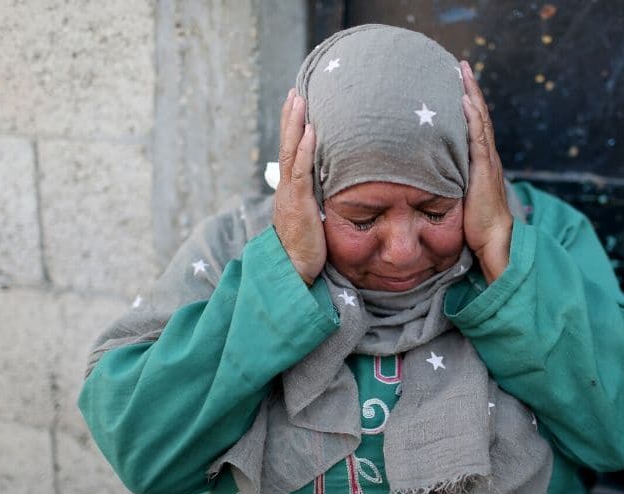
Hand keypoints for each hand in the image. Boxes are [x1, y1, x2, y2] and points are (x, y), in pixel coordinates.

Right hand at [272, 89, 326, 284]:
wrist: (295, 271)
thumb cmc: (307, 248)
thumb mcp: (315, 218)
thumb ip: (321, 202)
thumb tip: (336, 189)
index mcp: (291, 190)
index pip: (291, 152)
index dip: (293, 128)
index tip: (298, 105)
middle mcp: (287, 188)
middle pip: (287, 145)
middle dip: (291, 117)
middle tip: (296, 92)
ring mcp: (291, 194)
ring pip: (290, 152)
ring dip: (294, 125)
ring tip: (299, 100)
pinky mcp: (298, 204)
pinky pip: (300, 172)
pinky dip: (304, 151)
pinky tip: (309, 133)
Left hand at [460, 61, 513, 283]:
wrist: (494, 242)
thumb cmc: (475, 228)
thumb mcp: (457, 200)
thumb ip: (447, 185)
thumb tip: (425, 180)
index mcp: (481, 163)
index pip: (474, 127)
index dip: (467, 104)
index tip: (457, 84)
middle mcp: (486, 158)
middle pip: (479, 116)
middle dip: (470, 90)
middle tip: (461, 66)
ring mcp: (487, 162)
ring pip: (480, 120)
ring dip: (472, 95)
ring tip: (464, 72)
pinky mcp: (484, 170)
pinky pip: (478, 137)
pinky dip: (473, 117)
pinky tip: (465, 101)